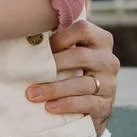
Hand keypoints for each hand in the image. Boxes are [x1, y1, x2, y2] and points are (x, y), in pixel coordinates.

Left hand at [28, 19, 119, 134]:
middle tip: (31, 72)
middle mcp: (109, 60)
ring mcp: (110, 84)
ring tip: (32, 94)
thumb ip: (55, 43)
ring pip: (82, 83)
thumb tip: (26, 38)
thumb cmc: (70, 72)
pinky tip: (50, 107)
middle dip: (54, 64)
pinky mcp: (105, 105)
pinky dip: (66, 104)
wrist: (87, 107)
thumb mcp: (66, 55)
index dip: (60, 37)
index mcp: (100, 41)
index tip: (42, 48)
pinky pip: (87, 103)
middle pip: (81, 56)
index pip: (83, 29)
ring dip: (54, 89)